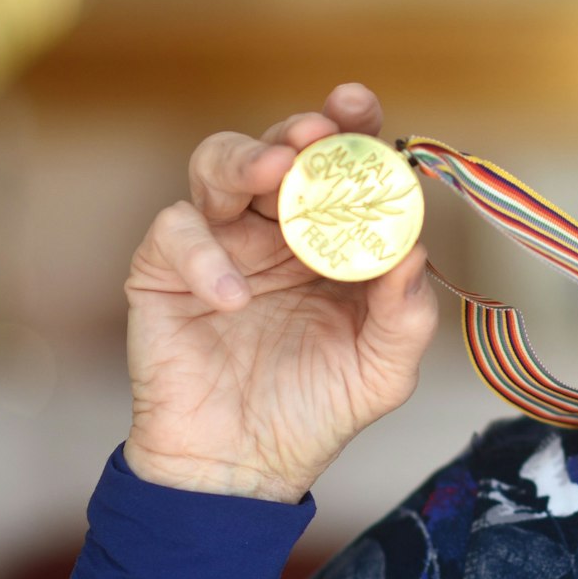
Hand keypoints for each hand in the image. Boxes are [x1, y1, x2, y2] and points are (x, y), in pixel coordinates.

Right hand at [122, 83, 439, 501]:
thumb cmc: (316, 409)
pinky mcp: (163, 272)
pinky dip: (204, 255)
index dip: (353, 128)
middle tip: (317, 133)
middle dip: (300, 130)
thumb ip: (405, 315)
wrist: (241, 471)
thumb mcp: (382, 370)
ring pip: (216, 165)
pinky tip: (234, 297)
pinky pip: (174, 234)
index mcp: (333, 237)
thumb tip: (414, 253)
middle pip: (280, 148)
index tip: (360, 107)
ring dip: (246, 159)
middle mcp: (275, 228)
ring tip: (275, 171)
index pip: (344, 166)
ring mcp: (219, 243)